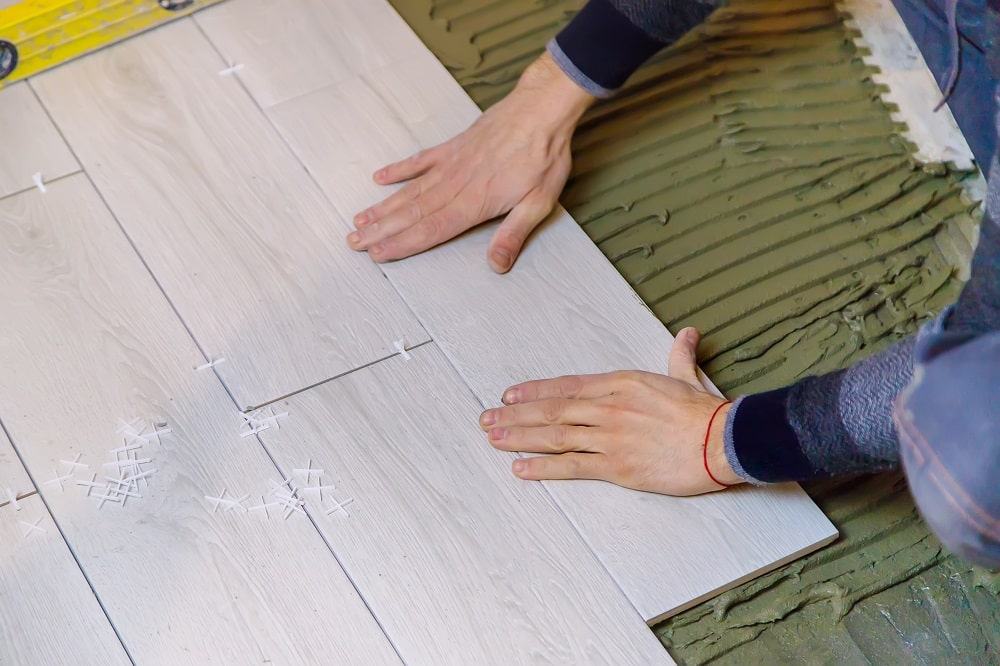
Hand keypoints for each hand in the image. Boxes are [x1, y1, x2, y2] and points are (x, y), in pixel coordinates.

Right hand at [348, 52, 593, 272]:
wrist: (541, 110)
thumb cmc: (543, 158)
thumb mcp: (538, 203)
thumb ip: (513, 234)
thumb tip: (496, 266)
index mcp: (474, 203)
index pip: (431, 230)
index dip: (402, 244)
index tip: (378, 255)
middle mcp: (456, 185)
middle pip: (411, 213)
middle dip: (381, 230)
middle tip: (353, 242)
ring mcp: (451, 164)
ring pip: (410, 191)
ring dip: (383, 207)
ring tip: (360, 220)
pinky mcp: (453, 146)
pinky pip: (420, 161)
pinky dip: (399, 170)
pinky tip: (380, 178)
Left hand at [478, 328, 743, 495]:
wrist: (724, 439)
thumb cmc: (705, 411)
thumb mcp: (687, 376)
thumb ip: (678, 355)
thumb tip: (687, 333)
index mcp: (620, 383)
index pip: (566, 386)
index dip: (534, 391)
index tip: (509, 395)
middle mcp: (607, 407)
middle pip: (551, 410)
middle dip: (514, 414)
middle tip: (486, 418)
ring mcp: (609, 437)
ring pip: (553, 436)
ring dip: (518, 436)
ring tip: (492, 438)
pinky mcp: (617, 466)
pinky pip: (571, 467)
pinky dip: (543, 467)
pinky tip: (520, 467)